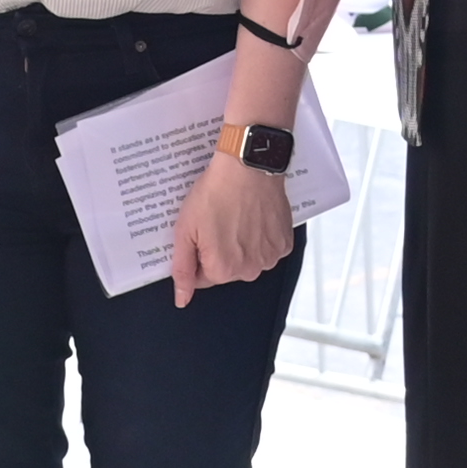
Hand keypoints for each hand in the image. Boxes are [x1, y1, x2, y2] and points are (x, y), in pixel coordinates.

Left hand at [169, 140, 295, 306]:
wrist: (248, 167)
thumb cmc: (215, 193)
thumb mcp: (185, 230)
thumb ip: (182, 269)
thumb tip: (182, 299)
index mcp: (222, 270)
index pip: (202, 277)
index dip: (199, 253)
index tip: (201, 232)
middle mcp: (249, 271)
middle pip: (227, 270)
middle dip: (220, 251)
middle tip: (218, 222)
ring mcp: (270, 258)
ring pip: (248, 260)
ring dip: (241, 246)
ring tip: (236, 217)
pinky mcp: (284, 243)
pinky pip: (267, 249)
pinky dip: (260, 237)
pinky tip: (254, 217)